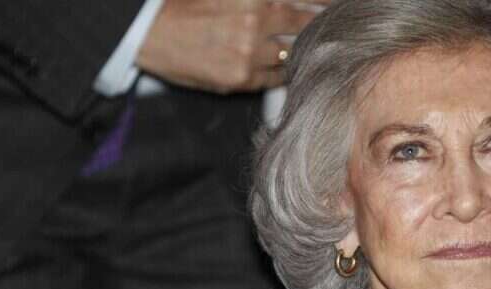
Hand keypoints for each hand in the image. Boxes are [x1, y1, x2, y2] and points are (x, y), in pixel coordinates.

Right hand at [136, 0, 330, 93]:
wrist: (148, 33)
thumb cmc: (185, 6)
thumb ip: (262, 1)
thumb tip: (292, 4)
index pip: (306, 0)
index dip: (326, 2)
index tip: (342, 4)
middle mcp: (256, 22)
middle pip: (306, 25)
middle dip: (322, 25)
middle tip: (338, 24)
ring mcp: (250, 53)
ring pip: (293, 54)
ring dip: (303, 50)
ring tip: (313, 48)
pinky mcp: (240, 79)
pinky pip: (274, 78)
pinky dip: (282, 70)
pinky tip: (289, 66)